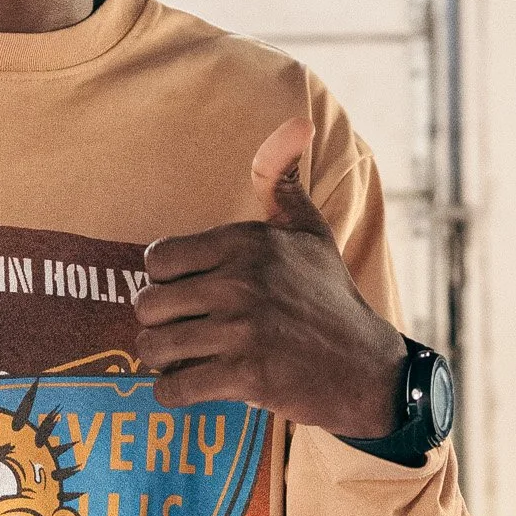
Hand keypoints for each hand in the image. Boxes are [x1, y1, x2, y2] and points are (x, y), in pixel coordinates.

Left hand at [131, 114, 406, 434]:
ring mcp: (242, 330)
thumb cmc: (331, 299)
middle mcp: (241, 282)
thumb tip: (297, 122)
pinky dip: (174, 394)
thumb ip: (283, 181)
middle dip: (161, 324)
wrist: (367, 370)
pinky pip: (172, 388)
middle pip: (148, 305)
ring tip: (187, 359)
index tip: (190, 295)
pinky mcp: (245, 376)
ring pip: (153, 347)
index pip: (156, 259)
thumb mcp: (311, 232)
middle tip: (186, 333)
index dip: (167, 282)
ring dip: (164, 360)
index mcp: (246, 242)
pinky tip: (195, 387)